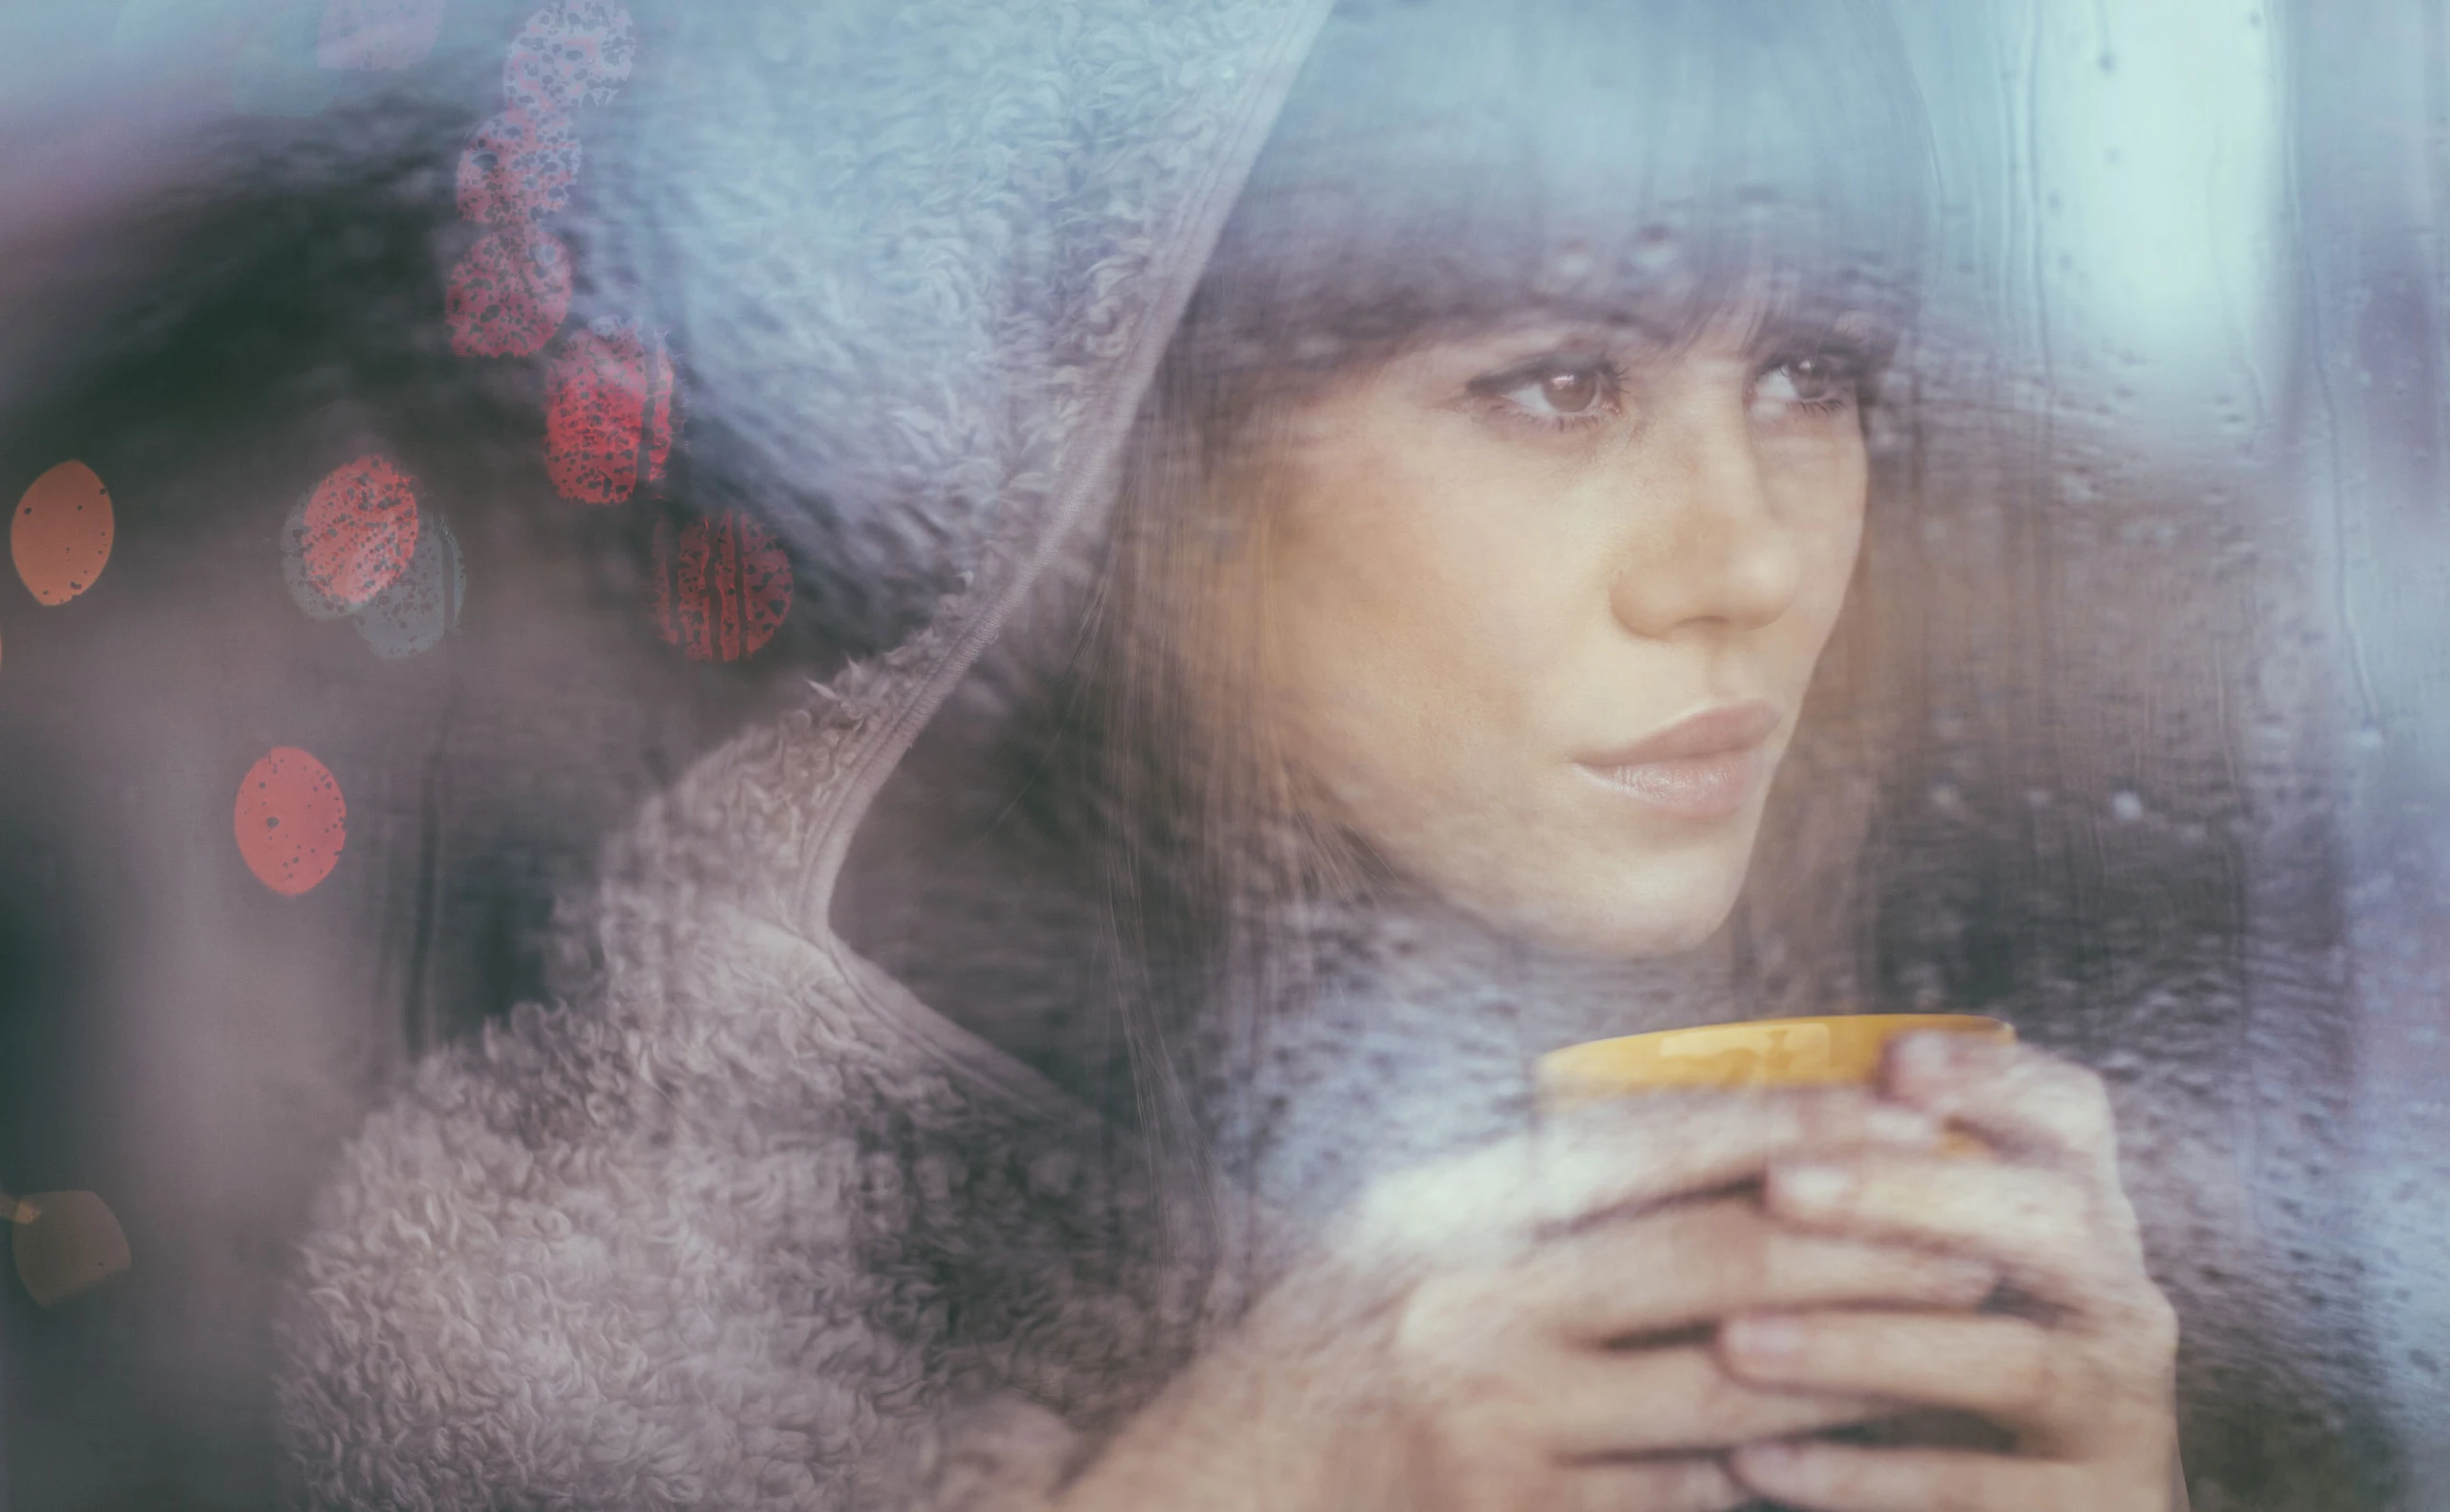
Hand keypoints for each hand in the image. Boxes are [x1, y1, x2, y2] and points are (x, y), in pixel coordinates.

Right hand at [1058, 1089, 1998, 1511]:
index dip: (1792, 1121)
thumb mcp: (1400, 1233)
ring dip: (1857, 1367)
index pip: (1653, 1142)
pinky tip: (1853, 1461)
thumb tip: (1696, 1132)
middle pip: (1719, 1265)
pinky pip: (1685, 1507)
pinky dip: (1779, 1483)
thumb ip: (1530, 1190)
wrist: (1221, 1490)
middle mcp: (1470, 1308)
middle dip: (1866, 1243)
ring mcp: (1496, 1432)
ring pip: (1731, 1398)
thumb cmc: (1319, 1352)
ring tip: (1951, 1337)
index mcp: (1449, 1206)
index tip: (1903, 1107)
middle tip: (1979, 1231)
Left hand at [1718, 1036, 2182, 1510]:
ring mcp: (2118, 1411)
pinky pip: (1974, 1492)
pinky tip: (1755, 1459)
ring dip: (1862, 1346)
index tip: (1895, 1059)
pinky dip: (1860, 1477)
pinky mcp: (2094, 1508)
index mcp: (2079, 1218)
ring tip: (1734, 1338)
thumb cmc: (1956, 1373)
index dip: (1994, 1079)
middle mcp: (2117, 1301)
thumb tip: (1728, 1112)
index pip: (2071, 1117)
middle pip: (2048, 1220)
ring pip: (2009, 1362)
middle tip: (1782, 1184)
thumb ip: (1877, 1195)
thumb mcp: (1940, 1269)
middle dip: (1910, 1194)